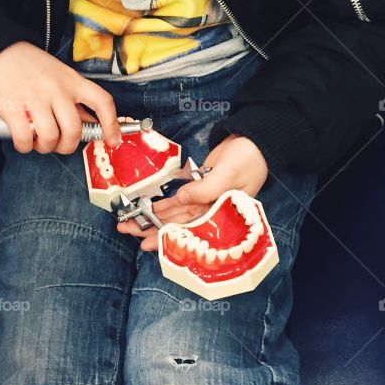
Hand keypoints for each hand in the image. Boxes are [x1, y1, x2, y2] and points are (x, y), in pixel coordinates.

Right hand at [0, 41, 122, 154]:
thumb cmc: (32, 66)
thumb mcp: (61, 76)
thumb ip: (75, 100)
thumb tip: (92, 124)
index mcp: (73, 81)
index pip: (102, 101)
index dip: (112, 124)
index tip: (113, 140)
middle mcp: (57, 89)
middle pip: (74, 129)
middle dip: (68, 146)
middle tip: (58, 144)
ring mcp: (35, 97)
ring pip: (50, 136)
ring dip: (45, 147)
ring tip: (39, 142)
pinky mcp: (12, 106)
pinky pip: (24, 137)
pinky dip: (25, 146)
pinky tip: (24, 141)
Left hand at [116, 134, 267, 251]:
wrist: (254, 140)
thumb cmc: (249, 158)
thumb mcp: (229, 174)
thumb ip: (206, 189)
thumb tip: (181, 199)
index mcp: (223, 215)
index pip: (194, 232)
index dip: (171, 239)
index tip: (149, 245)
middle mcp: (213, 212)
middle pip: (181, 226)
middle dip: (154, 230)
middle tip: (129, 232)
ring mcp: (206, 200)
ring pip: (177, 214)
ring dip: (155, 218)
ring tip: (131, 224)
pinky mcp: (200, 188)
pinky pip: (180, 201)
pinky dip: (165, 205)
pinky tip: (149, 210)